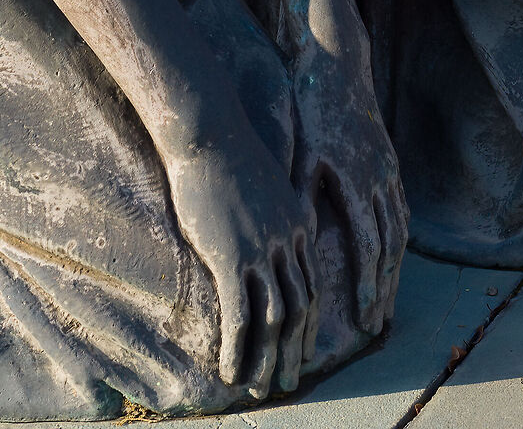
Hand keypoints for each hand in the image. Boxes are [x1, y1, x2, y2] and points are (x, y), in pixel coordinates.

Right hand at [165, 121, 318, 396]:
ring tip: (258, 390)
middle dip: (295, 352)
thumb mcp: (262, 187)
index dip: (310, 324)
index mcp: (298, 223)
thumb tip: (264, 243)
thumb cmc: (228, 155)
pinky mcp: (232, 257)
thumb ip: (271, 217)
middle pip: (301, 308)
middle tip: (288, 384)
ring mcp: (262, 250)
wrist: (210, 132)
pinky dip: (236, 349)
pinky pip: (239, 316)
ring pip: (275, 319)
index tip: (303, 351)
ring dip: (268, 361)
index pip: (313, 284)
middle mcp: (288, 241)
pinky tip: (228, 372)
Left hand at [290, 47, 408, 336]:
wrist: (340, 69)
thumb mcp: (301, 157)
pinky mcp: (390, 162)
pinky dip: (398, 239)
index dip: (367, 285)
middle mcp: (380, 180)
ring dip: (394, 270)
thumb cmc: (311, 113)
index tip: (364, 319)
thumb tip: (299, 249)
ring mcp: (389, 171)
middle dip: (384, 289)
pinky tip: (391, 257)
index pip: (368, 246)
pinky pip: (400, 209)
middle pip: (390, 247)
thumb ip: (303, 202)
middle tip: (378, 325)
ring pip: (400, 230)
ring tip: (386, 300)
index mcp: (357, 182)